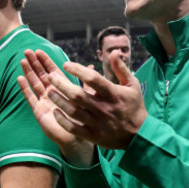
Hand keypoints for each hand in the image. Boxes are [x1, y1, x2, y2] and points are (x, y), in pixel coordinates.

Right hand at [18, 50, 94, 165]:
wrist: (77, 138)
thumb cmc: (82, 118)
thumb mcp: (86, 97)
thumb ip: (86, 82)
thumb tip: (91, 66)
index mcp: (62, 89)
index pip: (52, 71)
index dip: (46, 61)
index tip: (39, 50)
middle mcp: (52, 94)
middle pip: (41, 75)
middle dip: (35, 63)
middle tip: (27, 51)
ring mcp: (44, 102)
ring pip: (35, 84)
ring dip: (29, 73)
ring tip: (22, 61)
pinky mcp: (39, 111)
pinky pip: (31, 98)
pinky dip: (25, 89)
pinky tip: (20, 78)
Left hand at [21, 49, 147, 149]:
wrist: (139, 135)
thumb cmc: (134, 106)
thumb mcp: (132, 85)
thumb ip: (121, 68)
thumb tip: (113, 51)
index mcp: (113, 94)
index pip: (93, 79)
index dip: (78, 70)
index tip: (66, 65)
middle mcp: (104, 108)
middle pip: (78, 95)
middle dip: (62, 85)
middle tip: (51, 77)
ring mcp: (97, 123)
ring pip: (73, 111)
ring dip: (59, 101)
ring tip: (49, 91)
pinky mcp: (93, 135)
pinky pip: (73, 128)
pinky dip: (62, 120)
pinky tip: (55, 111)